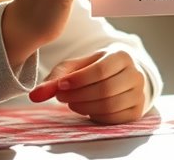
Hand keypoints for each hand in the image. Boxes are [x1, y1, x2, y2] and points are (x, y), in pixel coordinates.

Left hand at [28, 49, 148, 123]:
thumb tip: (34, 95)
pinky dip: (95, 115)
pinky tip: (86, 108)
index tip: (61, 86)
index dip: (78, 81)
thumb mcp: (78, 66)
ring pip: (109, 106)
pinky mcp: (137, 111)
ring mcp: (139, 93)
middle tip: (61, 96)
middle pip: (104, 90)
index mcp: (121, 56)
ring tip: (72, 102)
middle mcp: (135, 74)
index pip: (100, 70)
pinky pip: (114, 118)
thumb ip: (56, 77)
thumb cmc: (97, 69)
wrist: (123, 76)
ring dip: (85, 107)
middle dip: (78, 96)